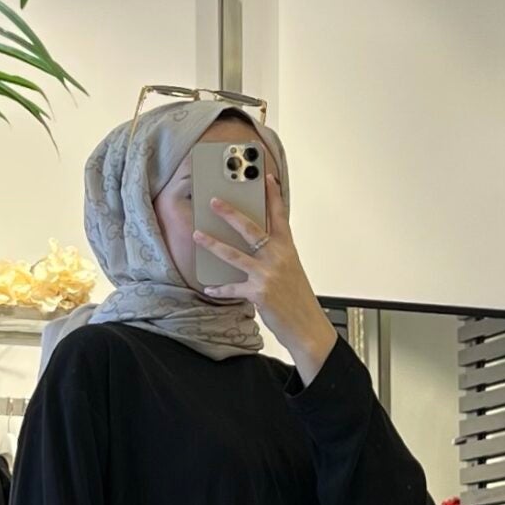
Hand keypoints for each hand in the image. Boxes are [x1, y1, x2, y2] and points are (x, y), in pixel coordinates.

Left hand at [201, 172, 336, 384]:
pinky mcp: (258, 293)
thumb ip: (275, 255)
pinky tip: (209, 288)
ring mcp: (267, 274)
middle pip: (250, 228)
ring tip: (197, 235)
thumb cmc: (297, 299)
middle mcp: (277, 257)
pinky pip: (232, 288)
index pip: (280, 216)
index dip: (273, 195)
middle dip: (230, 213)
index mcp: (287, 249)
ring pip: (234, 254)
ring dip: (212, 244)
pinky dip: (219, 289)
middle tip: (214, 201)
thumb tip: (254, 246)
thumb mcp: (291, 271)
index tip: (266, 177)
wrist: (307, 327)